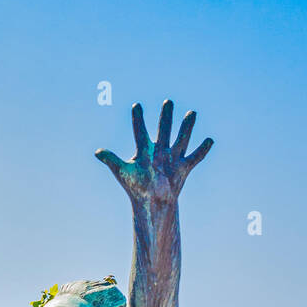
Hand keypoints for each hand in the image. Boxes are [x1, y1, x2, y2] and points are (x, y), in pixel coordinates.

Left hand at [96, 101, 212, 207]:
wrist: (152, 204)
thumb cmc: (136, 188)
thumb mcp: (123, 172)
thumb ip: (112, 160)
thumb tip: (97, 152)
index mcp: (144, 150)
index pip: (140, 131)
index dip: (138, 119)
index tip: (136, 105)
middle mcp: (160, 151)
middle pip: (163, 131)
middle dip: (165, 118)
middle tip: (168, 102)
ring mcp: (173, 158)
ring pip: (181, 139)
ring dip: (186, 127)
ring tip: (192, 113)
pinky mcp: (184, 168)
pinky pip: (195, 157)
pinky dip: (202, 150)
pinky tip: (209, 139)